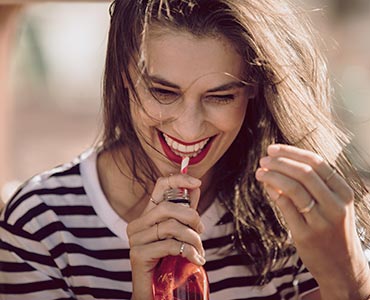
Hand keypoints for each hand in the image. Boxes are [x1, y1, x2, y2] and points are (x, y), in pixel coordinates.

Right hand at [126, 174, 204, 299]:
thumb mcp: (180, 232)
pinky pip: (170, 245)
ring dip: (193, 238)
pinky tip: (196, 259)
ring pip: (171, 226)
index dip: (178, 179)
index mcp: (148, 214)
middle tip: (201, 231)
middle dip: (192, 217)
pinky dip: (189, 251)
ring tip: (199, 250)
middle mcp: (138, 223)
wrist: (155, 291)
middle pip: (168, 207)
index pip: (160, 186)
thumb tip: (196, 187)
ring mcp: (136, 239)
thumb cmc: (169, 260)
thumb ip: (186, 211)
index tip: (198, 182)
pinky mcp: (138, 254)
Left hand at [255, 144, 369, 299]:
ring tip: (259, 172)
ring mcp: (321, 221)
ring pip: (293, 188)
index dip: (291, 153)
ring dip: (273, 176)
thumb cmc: (334, 230)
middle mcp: (335, 205)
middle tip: (264, 159)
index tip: (273, 149)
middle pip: (304, 173)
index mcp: (344, 192)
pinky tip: (266, 187)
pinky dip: (273, 192)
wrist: (343, 267)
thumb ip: (314, 185)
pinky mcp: (306, 234)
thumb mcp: (334, 204)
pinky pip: (285, 206)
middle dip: (280, 162)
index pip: (317, 163)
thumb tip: (282, 163)